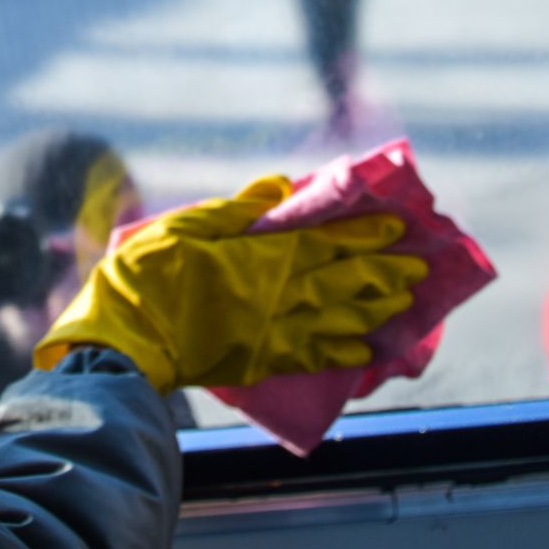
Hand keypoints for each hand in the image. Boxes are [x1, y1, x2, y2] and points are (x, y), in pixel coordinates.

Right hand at [33, 174, 427, 393]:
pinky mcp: (260, 361)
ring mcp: (273, 331)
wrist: (128, 337)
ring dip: (374, 310)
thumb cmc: (153, 272)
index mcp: (263, 255)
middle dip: (384, 272)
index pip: (328, 241)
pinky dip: (341, 355)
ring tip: (404, 304)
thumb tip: (282, 187)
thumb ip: (240, 207)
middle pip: (345, 281)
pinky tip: (363, 353)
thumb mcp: (191, 222)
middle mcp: (279, 294)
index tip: (398, 226)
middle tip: (419, 267)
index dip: (365, 234)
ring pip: (338, 319)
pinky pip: (312, 358)